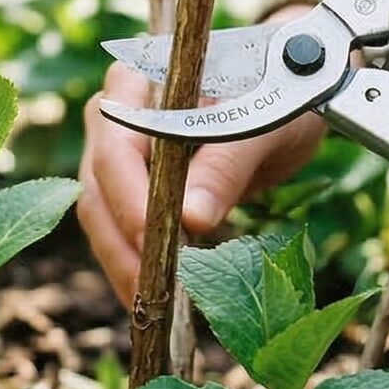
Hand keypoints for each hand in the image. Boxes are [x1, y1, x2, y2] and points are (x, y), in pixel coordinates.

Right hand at [77, 6, 326, 303]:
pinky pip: (120, 224)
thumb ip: (228, 164)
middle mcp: (118, 111)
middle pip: (98, 183)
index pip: (116, 141)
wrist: (290, 88)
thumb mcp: (268, 122)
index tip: (156, 243)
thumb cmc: (281, 88)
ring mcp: (120, 148)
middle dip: (121, 243)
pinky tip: (153, 299)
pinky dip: (134, 261)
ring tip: (151, 311)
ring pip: (101, 212)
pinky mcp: (133, 182)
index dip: (129, 197)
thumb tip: (192, 219)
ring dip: (123, 261)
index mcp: (142, 77)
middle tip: (151, 296)